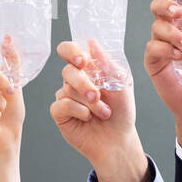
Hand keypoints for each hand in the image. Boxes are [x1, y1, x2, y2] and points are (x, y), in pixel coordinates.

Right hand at [51, 40, 146, 181]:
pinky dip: (78, 110)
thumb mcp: (121, 84)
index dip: (71, 51)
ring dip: (89, 102)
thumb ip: (107, 63)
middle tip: (98, 96)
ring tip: (104, 112)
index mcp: (88, 69)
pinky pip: (61, 104)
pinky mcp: (59, 112)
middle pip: (68, 71)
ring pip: (67, 89)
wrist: (118, 139)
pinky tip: (88, 118)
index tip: (83, 60)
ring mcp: (65, 96)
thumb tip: (92, 42)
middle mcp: (74, 80)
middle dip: (85, 84)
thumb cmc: (121, 111)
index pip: (70, 50)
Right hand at [145, 0, 181, 152]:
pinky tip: (180, 57)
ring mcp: (161, 47)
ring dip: (174, 34)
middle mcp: (173, 33)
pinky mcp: (154, 63)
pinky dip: (167, 49)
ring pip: (157, 27)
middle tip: (180, 12)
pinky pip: (153, 48)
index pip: (178, 0)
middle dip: (166, 4)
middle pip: (158, 8)